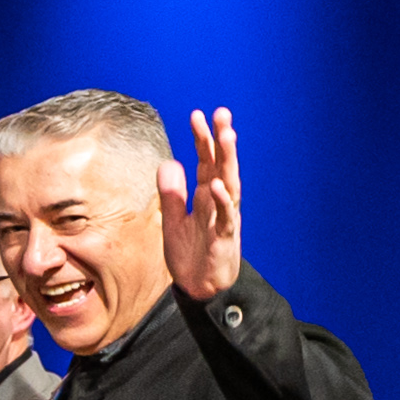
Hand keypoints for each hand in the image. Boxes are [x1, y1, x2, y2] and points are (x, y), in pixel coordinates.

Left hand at [160, 104, 242, 303]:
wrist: (199, 286)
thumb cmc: (191, 253)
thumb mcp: (173, 219)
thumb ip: (172, 193)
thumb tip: (169, 163)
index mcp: (206, 196)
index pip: (205, 161)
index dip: (201, 139)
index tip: (197, 114)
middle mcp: (218, 202)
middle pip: (221, 165)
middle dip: (222, 140)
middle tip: (222, 113)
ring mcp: (224, 218)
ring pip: (229, 184)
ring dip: (228, 161)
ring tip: (227, 136)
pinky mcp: (224, 238)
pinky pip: (225, 217)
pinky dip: (223, 201)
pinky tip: (218, 185)